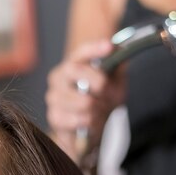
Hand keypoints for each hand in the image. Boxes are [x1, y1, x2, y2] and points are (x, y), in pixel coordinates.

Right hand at [45, 40, 124, 161]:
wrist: (87, 128)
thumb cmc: (99, 101)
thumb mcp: (114, 83)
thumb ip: (118, 67)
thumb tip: (122, 50)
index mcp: (72, 64)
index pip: (81, 53)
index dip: (94, 49)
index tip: (109, 46)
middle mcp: (58, 78)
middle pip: (76, 71)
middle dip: (99, 83)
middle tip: (108, 94)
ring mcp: (53, 97)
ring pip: (83, 101)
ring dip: (98, 108)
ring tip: (100, 110)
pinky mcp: (54, 117)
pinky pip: (80, 119)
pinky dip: (92, 122)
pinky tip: (92, 121)